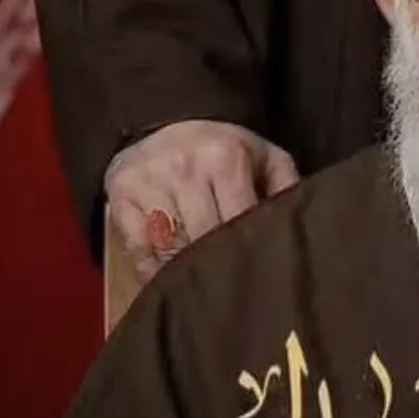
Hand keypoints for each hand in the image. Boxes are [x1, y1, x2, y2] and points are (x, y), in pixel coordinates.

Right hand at [105, 120, 298, 283]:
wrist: (169, 119)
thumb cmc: (228, 150)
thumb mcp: (266, 158)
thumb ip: (286, 191)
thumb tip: (297, 232)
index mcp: (226, 159)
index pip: (237, 222)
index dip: (247, 254)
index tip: (257, 280)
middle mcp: (184, 169)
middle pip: (202, 240)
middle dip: (218, 269)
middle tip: (231, 298)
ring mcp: (148, 183)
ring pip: (169, 249)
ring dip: (185, 276)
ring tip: (203, 295)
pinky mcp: (120, 199)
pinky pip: (138, 253)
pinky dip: (154, 274)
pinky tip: (170, 284)